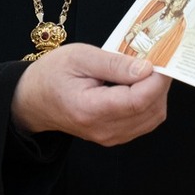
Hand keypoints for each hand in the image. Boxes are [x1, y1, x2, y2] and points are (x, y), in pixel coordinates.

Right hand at [11, 44, 170, 146]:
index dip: (157, 79)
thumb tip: (147, 69)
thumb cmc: (51, 75)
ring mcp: (109, 137)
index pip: (139, 100)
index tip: (162, 58)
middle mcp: (103, 129)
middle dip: (159, 83)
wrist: (32, 100)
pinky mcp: (114, 136)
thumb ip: (114, 64)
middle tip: (156, 59)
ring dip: (156, 93)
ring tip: (146, 70)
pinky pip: (144, 122)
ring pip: (152, 117)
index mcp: (91, 109)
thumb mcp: (80, 57)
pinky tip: (139, 84)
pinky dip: (149, 102)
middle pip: (151, 110)